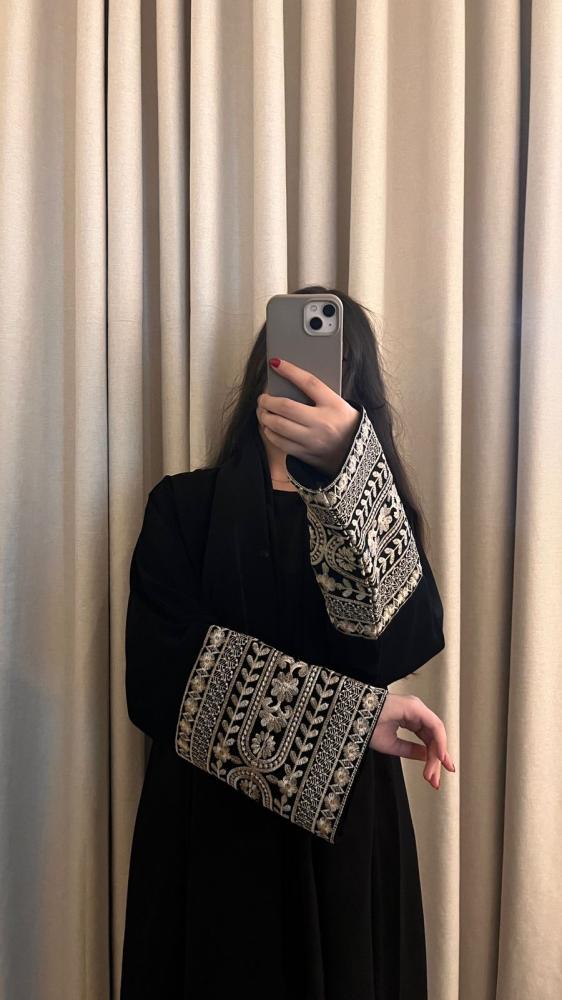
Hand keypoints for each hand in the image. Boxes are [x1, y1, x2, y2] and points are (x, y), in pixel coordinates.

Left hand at [256, 357, 360, 476]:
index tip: (276, 363)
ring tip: (263, 411)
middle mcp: (322, 422)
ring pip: (278, 426)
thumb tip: (289, 382)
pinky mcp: (305, 453)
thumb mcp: (338, 404)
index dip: (290, 371)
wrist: (356, 454)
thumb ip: (318, 394)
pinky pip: (280, 442)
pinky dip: (270, 432)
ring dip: (264, 416)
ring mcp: (312, 440)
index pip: (309, 383)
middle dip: (267, 400)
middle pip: (286, 407)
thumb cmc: (345, 423)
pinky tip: (269, 426)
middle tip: (262, 398)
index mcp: (334, 405)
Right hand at [370, 692, 455, 789]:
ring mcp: (416, 707)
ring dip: (436, 756)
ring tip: (432, 774)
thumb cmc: (366, 727)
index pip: (428, 738)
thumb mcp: (392, 745)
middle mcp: (415, 711)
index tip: (435, 776)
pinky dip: (439, 742)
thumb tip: (426, 757)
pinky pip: (434, 726)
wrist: (352, 718)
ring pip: (436, 733)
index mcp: (409, 717)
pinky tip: (439, 757)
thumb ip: (411, 750)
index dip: (433, 757)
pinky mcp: (415, 707)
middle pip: (433, 738)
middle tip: (435, 781)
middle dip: (436, 761)